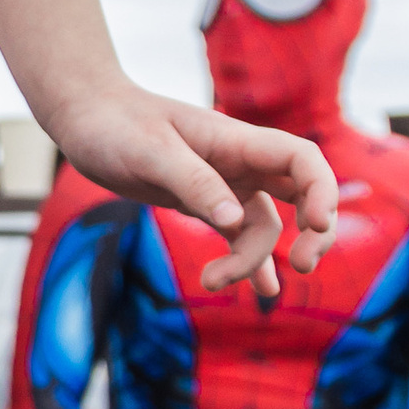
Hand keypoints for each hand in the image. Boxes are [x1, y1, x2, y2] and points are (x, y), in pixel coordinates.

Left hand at [42, 83, 335, 298]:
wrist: (86, 117)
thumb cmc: (114, 126)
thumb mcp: (150, 153)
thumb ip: (193, 183)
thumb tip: (234, 220)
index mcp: (236, 141)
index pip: (301, 160)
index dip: (322, 191)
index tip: (314, 226)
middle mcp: (239, 162)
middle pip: (302, 194)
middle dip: (313, 233)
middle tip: (300, 267)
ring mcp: (224, 183)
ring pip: (265, 225)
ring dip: (253, 260)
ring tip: (212, 282)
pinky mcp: (203, 201)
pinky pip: (238, 234)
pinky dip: (249, 261)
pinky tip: (261, 290)